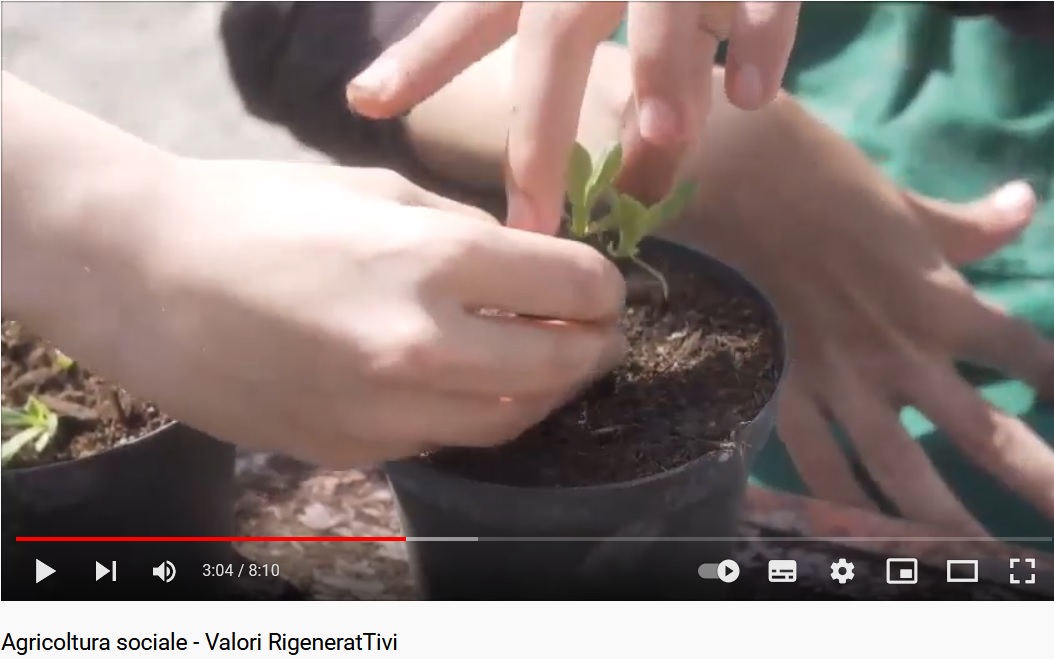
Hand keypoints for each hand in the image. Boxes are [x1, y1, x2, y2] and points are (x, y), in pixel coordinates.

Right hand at [9, 156, 625, 468]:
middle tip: (597, 334)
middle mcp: (424, 347)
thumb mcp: (375, 191)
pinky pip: (444, 438)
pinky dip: (473, 412)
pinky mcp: (353, 451)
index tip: (602, 287)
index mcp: (435, 261)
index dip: (603, 286)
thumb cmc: (254, 212)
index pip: (575, 287)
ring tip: (545, 363)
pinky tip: (465, 383)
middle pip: (560, 366)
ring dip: (543, 391)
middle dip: (593, 346)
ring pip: (510, 420)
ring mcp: (387, 411)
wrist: (144, 278)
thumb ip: (462, 233)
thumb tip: (524, 263)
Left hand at [346, 1, 800, 232]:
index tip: (367, 105)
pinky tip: (750, 99)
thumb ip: (497, 48)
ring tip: (660, 144)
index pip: (474, 13)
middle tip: (536, 218)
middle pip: (557, 32)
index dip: (422, 60)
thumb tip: (436, 126)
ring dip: (661, 76)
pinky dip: (760, 41)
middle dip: (544, 127)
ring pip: (661, 9)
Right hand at [714, 181, 1053, 532]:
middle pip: (987, 434)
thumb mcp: (905, 203)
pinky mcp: (786, 389)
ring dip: (945, 521)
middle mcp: (902, 353)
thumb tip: (1026, 202)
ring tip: (977, 562)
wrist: (734, 181)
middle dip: (1041, 483)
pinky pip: (818, 462)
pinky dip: (840, 503)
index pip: (1026, 354)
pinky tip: (859, 535)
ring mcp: (842, 381)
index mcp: (940, 299)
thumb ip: (967, 224)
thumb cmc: (821, 180)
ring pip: (902, 469)